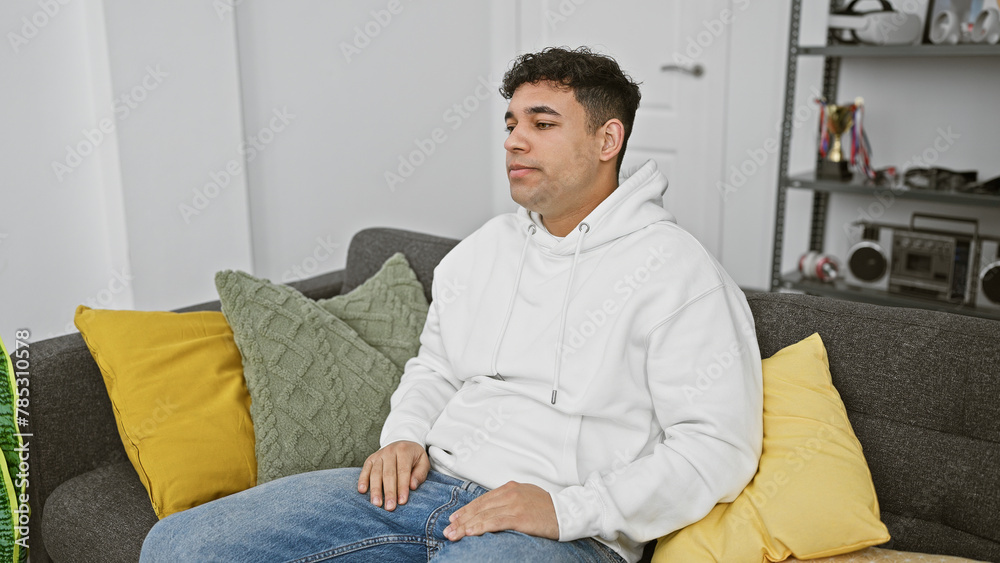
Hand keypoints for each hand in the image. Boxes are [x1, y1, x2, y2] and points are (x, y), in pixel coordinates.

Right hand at [357, 440, 429, 510]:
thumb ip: (420, 474)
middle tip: (389, 507)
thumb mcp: (423, 462)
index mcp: (404, 451)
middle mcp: (390, 451)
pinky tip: (362, 491)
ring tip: (377, 504)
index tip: (402, 501)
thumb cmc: (414, 457)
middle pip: (388, 474)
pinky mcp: (370, 459)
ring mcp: (379, 455)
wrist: (402, 443)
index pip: (403, 471)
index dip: (402, 487)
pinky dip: (362, 480)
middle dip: (389, 492)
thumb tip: (412, 486)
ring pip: (375, 473)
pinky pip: (365, 470)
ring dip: (375, 490)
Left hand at [443, 481, 558, 540]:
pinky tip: (470, 532)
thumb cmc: (549, 508)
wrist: (569, 512)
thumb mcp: (526, 498)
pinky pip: (495, 522)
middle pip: (479, 507)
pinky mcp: (520, 517)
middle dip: (461, 519)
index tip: (454, 518)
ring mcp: (515, 504)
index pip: (482, 500)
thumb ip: (509, 501)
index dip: (466, 510)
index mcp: (511, 488)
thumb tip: (493, 511)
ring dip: (466, 526)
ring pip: (484, 515)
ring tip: (453, 534)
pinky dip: (480, 527)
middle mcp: (510, 494)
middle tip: (448, 529)